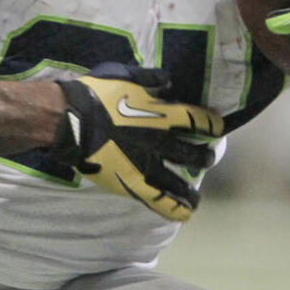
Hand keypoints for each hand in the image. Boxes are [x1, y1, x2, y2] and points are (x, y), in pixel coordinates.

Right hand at [53, 64, 222, 222]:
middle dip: (203, 157)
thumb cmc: (96, 94)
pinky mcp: (133, 184)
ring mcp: (148, 166)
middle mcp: (161, 143)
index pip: (197, 121)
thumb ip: (149, 79)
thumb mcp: (125, 75)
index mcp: (162, 115)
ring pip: (179, 183)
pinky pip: (158, 200)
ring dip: (190, 190)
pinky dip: (173, 208)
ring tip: (196, 198)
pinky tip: (183, 214)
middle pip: (193, 154)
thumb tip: (168, 82)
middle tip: (206, 158)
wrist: (72, 120)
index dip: (211, 124)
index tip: (217, 127)